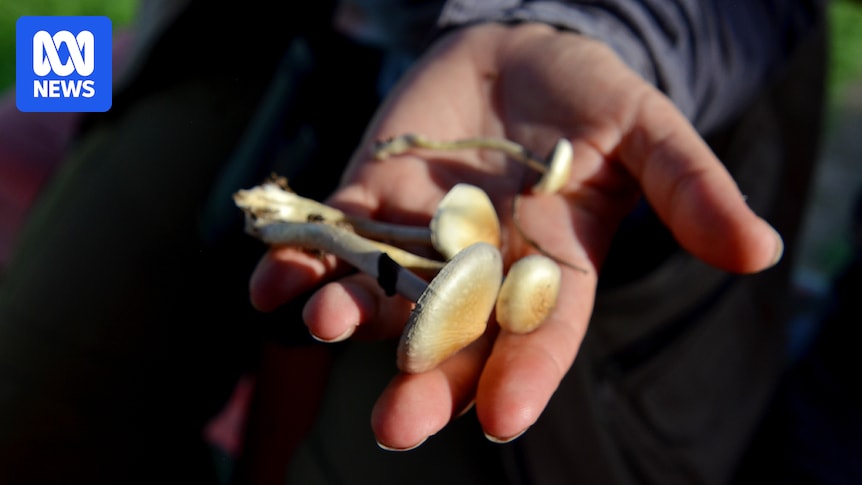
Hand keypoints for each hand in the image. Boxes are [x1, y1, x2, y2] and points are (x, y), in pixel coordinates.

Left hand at [249, 23, 782, 449]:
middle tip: (397, 424)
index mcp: (550, 272)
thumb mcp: (648, 133)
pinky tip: (268, 285)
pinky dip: (296, 263)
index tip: (503, 417)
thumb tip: (764, 251)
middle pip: (452, 340)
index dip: (526, 375)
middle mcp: (477, 274)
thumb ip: (692, 191)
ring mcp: (417, 242)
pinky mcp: (369, 203)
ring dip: (349, 314)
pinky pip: (329, 242)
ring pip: (382, 298)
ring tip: (326, 323)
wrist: (518, 56)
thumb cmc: (590, 96)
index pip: (541, 336)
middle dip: (425, 381)